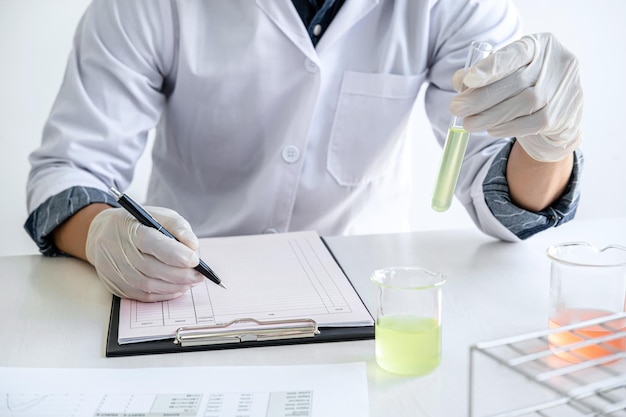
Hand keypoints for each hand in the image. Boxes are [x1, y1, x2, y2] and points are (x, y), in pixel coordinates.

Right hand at [85, 206, 204, 301]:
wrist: (101, 233)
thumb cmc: (137, 223)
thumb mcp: (158, 215)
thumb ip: (178, 228)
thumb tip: (193, 246)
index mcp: (130, 230)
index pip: (154, 244)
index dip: (177, 255)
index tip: (195, 260)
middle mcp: (119, 251)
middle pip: (152, 269)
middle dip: (180, 275)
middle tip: (199, 276)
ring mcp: (115, 271)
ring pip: (148, 285)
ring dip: (174, 286)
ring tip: (191, 282)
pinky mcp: (116, 285)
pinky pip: (142, 296)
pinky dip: (163, 295)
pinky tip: (177, 289)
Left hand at [450, 33, 581, 161]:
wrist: (557, 116)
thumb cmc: (523, 89)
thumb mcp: (506, 74)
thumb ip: (482, 75)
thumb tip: (459, 81)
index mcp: (541, 45)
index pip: (515, 53)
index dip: (491, 67)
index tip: (468, 80)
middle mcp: (558, 62)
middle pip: (515, 81)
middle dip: (480, 98)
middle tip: (456, 108)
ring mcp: (564, 89)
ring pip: (523, 103)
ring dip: (490, 116)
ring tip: (468, 123)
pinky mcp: (563, 115)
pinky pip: (532, 123)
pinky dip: (507, 128)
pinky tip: (491, 129)